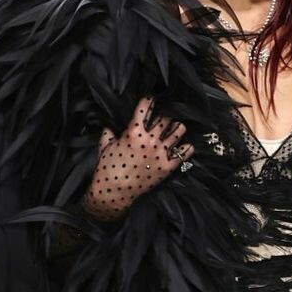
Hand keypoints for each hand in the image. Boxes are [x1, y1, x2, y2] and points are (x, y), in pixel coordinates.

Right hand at [82, 97, 191, 223]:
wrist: (113, 193)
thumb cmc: (106, 169)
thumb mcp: (104, 147)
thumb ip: (108, 132)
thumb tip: (109, 125)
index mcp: (134, 132)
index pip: (146, 107)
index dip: (150, 100)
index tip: (152, 99)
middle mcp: (150, 140)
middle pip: (166, 117)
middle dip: (166, 113)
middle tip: (166, 114)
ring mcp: (160, 153)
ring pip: (179, 131)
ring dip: (177, 127)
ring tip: (175, 127)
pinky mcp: (167, 167)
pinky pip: (184, 153)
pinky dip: (187, 147)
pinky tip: (185, 145)